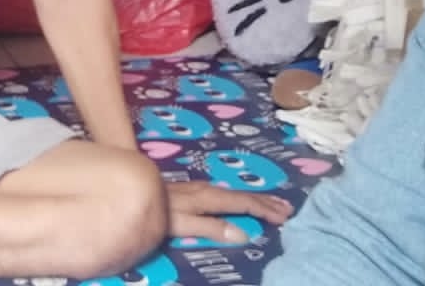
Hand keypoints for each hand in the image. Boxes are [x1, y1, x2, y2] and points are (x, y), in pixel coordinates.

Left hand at [164, 180, 295, 243]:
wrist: (135, 193)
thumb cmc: (158, 212)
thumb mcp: (182, 223)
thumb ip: (210, 228)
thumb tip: (243, 234)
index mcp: (209, 197)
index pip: (244, 203)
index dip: (265, 209)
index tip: (285, 216)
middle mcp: (209, 190)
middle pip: (243, 196)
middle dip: (267, 202)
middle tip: (289, 208)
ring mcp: (202, 189)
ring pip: (236, 194)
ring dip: (257, 199)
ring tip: (274, 204)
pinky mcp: (195, 191)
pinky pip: (227, 195)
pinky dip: (242, 198)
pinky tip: (242, 201)